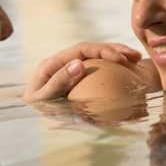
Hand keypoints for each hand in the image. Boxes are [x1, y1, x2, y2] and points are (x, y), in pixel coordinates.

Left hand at [22, 42, 141, 101]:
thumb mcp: (43, 98)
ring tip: (135, 58)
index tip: (120, 58)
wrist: (29, 117)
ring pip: (95, 55)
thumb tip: (79, 63)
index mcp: (52, 63)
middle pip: (91, 49)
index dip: (102, 50)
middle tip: (135, 56)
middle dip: (114, 49)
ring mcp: (69, 67)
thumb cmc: (36, 110)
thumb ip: (59, 81)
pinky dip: (111, 66)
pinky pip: (96, 66)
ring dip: (115, 54)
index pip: (81, 49)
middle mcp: (61, 61)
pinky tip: (126, 69)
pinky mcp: (76, 75)